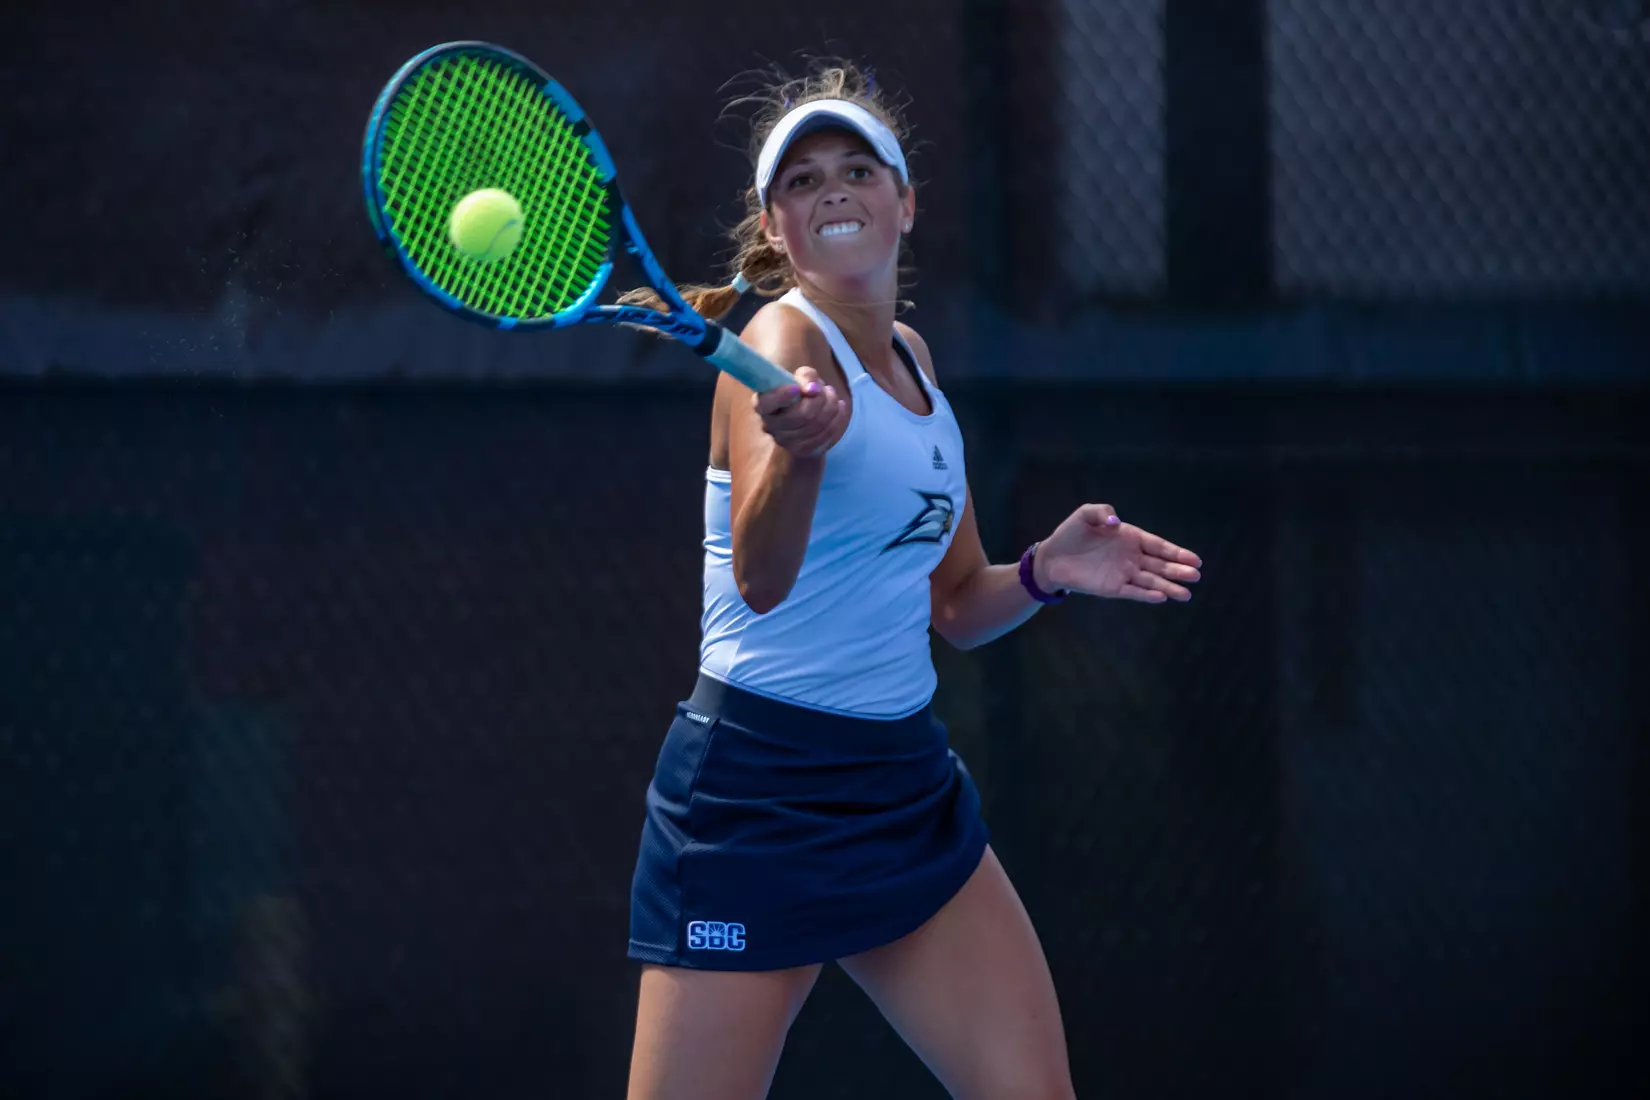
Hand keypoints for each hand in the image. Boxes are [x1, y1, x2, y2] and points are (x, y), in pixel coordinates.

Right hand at [753, 366, 848, 458]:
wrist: (808, 420)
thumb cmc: (801, 393)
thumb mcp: (802, 378)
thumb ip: (806, 376)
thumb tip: (812, 389)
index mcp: (763, 404)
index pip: (765, 403)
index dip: (781, 396)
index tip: (796, 388)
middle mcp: (770, 425)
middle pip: (802, 414)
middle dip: (821, 399)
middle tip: (826, 390)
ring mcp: (786, 441)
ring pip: (817, 425)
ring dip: (831, 406)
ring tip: (833, 397)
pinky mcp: (804, 451)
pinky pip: (827, 434)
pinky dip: (838, 419)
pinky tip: (839, 409)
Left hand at [1036, 503, 1202, 603]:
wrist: (1052, 557)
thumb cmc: (1071, 534)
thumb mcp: (1085, 514)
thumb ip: (1102, 512)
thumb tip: (1116, 523)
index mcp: (1131, 538)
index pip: (1159, 546)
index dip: (1177, 552)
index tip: (1195, 560)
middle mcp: (1132, 557)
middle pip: (1160, 565)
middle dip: (1178, 570)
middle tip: (1196, 576)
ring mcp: (1124, 573)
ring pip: (1151, 581)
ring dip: (1168, 587)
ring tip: (1185, 595)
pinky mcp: (1112, 588)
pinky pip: (1133, 591)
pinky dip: (1146, 595)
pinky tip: (1160, 597)